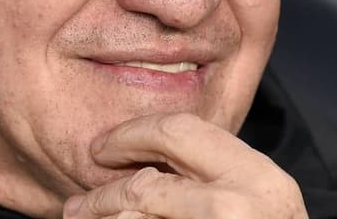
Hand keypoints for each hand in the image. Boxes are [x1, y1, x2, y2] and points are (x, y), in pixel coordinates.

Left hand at [63, 113, 306, 218]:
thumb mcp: (258, 199)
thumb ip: (212, 173)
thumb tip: (139, 160)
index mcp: (256, 176)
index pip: (178, 131)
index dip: (130, 134)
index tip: (104, 149)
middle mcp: (236, 206)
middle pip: (144, 186)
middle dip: (102, 193)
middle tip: (78, 204)